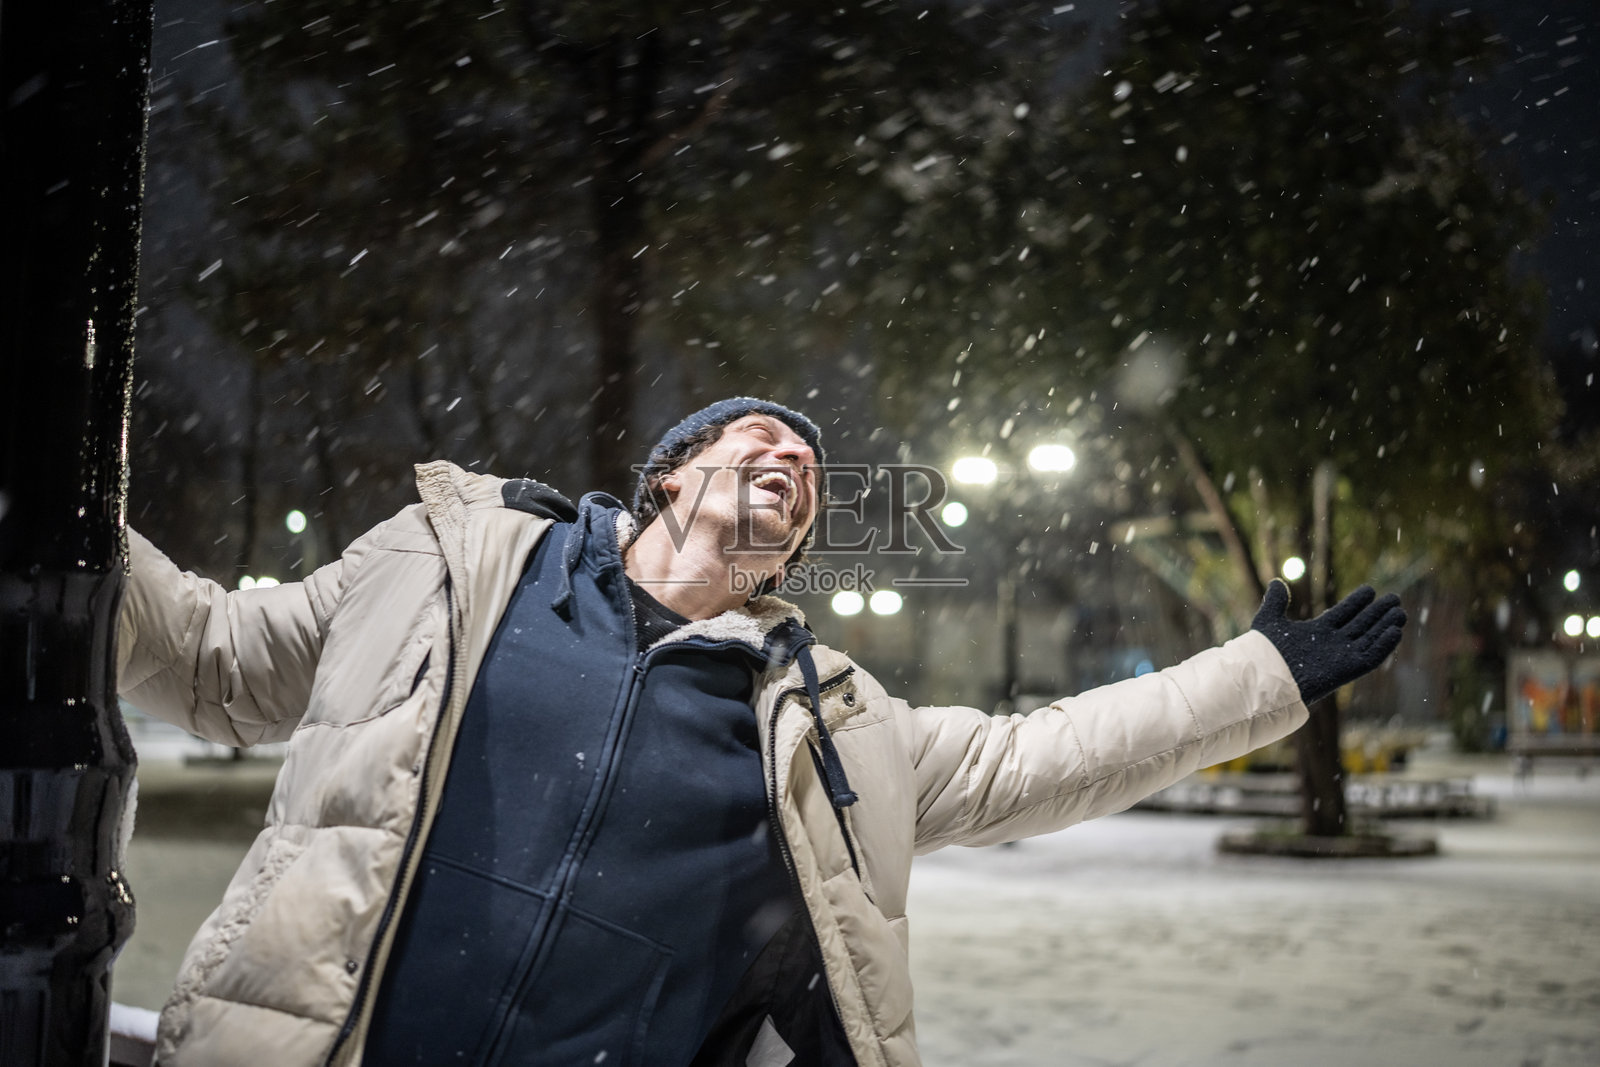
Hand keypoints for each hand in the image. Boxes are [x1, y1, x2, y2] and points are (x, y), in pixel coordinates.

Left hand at [1251, 580, 1405, 703]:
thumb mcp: (1269, 620)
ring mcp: (1341, 657)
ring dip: (1385, 627)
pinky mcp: (1347, 670)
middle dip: (1378, 613)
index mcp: (1316, 633)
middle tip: (1395, 598)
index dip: (1356, 603)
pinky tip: (1396, 632)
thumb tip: (1276, 581)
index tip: (1370, 590)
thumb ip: (1275, 602)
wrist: (1267, 677)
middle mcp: (1331, 645)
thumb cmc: (1265, 651)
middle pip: (1361, 625)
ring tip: (1400, 612)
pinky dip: (1384, 646)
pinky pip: (1370, 657)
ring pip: (1369, 639)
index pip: (1342, 614)